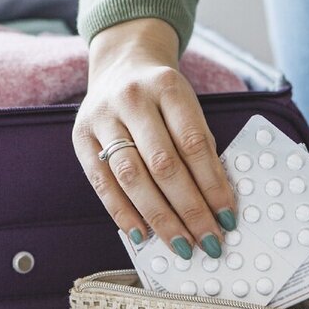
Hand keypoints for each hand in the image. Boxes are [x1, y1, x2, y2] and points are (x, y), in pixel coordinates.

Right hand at [72, 18, 236, 258]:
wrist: (120, 65)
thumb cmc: (161, 94)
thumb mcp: (187, 105)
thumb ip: (199, 146)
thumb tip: (215, 203)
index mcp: (167, 87)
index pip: (194, 144)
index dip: (212, 185)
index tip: (227, 217)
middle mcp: (132, 99)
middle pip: (163, 164)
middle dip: (189, 209)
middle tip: (208, 240)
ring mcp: (103, 118)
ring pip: (132, 176)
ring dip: (159, 217)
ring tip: (180, 244)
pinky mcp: (80, 137)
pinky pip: (102, 183)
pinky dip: (123, 213)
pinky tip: (141, 235)